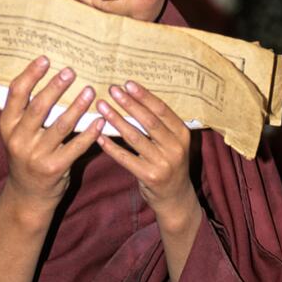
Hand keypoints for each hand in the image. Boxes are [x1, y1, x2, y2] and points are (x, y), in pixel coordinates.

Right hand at [0, 56, 104, 227]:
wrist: (27, 195)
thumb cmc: (27, 154)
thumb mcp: (16, 133)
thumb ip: (26, 110)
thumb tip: (46, 74)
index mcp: (7, 125)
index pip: (16, 94)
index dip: (30, 74)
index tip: (45, 59)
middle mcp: (18, 139)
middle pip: (38, 106)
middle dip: (56, 86)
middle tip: (71, 71)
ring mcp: (36, 155)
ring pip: (60, 125)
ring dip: (77, 106)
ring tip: (90, 91)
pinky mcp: (54, 168)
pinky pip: (75, 147)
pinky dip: (90, 133)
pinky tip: (101, 120)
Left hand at [96, 80, 200, 235]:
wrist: (176, 197)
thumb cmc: (169, 163)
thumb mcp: (173, 142)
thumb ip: (159, 124)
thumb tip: (134, 97)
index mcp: (182, 134)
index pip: (162, 110)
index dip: (144, 96)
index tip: (127, 83)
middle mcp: (175, 147)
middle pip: (149, 121)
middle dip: (129, 103)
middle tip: (112, 90)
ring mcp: (163, 163)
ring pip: (135, 137)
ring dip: (116, 120)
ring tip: (102, 107)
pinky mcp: (150, 176)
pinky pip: (126, 158)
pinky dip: (111, 146)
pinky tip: (99, 135)